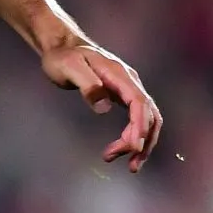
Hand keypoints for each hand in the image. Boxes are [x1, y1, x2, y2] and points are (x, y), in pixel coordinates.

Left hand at [39, 36, 160, 170]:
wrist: (62, 46)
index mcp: (120, 76)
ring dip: (143, 142)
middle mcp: (130, 83)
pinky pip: (137, 118)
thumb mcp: (70, 68)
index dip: (140, 126)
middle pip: (149, 115)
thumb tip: (104, 107)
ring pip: (147, 119)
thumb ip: (87, 86)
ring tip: (130, 165)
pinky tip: (123, 149)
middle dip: (144, 141)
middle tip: (130, 165)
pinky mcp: (122, 96)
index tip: (134, 146)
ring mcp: (128, 89)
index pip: (139, 103)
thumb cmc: (63, 57)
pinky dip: (135, 135)